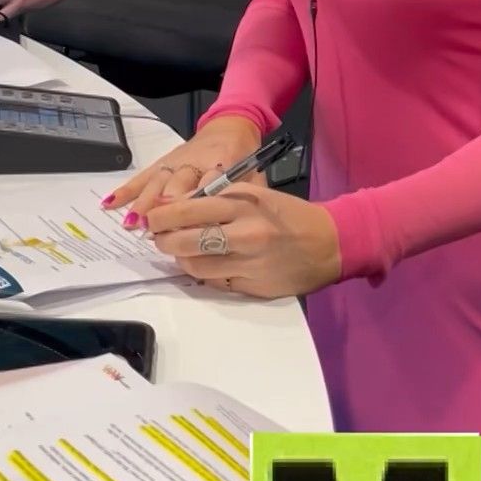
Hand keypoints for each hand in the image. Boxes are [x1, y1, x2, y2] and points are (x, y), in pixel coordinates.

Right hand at [101, 118, 261, 221]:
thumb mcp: (255, 178)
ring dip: (144, 202)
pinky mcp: (163, 160)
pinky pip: (143, 175)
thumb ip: (248, 198)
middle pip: (177, 183)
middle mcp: (195, 161)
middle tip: (154, 230)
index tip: (185, 228)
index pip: (207, 186)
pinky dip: (127, 189)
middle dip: (165, 207)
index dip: (196, 206)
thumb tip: (238, 228)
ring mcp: (176, 161)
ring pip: (157, 180)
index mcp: (222, 164)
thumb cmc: (243, 160)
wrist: (231, 127)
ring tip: (132, 223)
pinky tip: (110, 204)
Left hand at [145, 184, 341, 300]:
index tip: (151, 215)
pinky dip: (201, 273)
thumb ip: (219, 198)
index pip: (187, 209)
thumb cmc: (289, 215)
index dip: (161, 214)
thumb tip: (177, 206)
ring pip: (194, 265)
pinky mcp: (251, 286)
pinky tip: (203, 264)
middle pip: (184, 240)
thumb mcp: (255, 194)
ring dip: (179, 259)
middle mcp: (244, 232)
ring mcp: (247, 262)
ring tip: (178, 251)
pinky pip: (213, 282)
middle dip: (162, 239)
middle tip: (157, 236)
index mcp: (244, 203)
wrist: (329, 243)